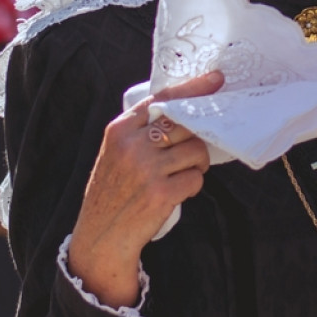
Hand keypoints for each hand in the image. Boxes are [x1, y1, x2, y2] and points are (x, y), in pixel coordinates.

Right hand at [67, 71, 225, 307]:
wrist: (101, 235)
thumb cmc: (111, 193)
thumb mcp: (114, 154)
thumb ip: (139, 134)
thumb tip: (182, 115)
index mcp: (119, 130)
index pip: (161, 99)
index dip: (192, 88)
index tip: (215, 80)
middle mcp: (133, 146)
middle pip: (185, 124)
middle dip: (197, 136)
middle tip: (195, 150)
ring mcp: (147, 169)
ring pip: (196, 151)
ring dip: (197, 165)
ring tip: (181, 175)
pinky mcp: (161, 192)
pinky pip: (195, 179)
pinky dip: (192, 186)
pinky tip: (177, 193)